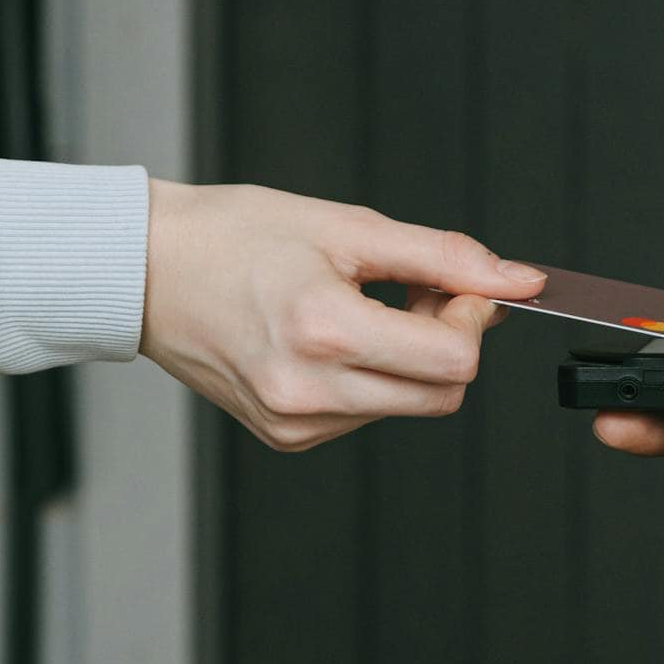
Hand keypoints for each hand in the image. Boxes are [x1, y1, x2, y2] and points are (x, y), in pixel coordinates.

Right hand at [141, 182, 542, 450]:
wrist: (146, 271)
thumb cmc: (231, 237)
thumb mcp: (346, 227)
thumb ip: (441, 256)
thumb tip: (517, 281)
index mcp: (323, 331)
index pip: (454, 361)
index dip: (472, 319)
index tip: (455, 286)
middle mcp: (308, 390)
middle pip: (442, 394)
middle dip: (446, 341)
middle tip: (412, 293)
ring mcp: (295, 422)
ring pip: (407, 406)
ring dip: (408, 360)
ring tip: (359, 308)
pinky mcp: (285, 436)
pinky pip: (365, 415)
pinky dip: (370, 378)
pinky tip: (331, 339)